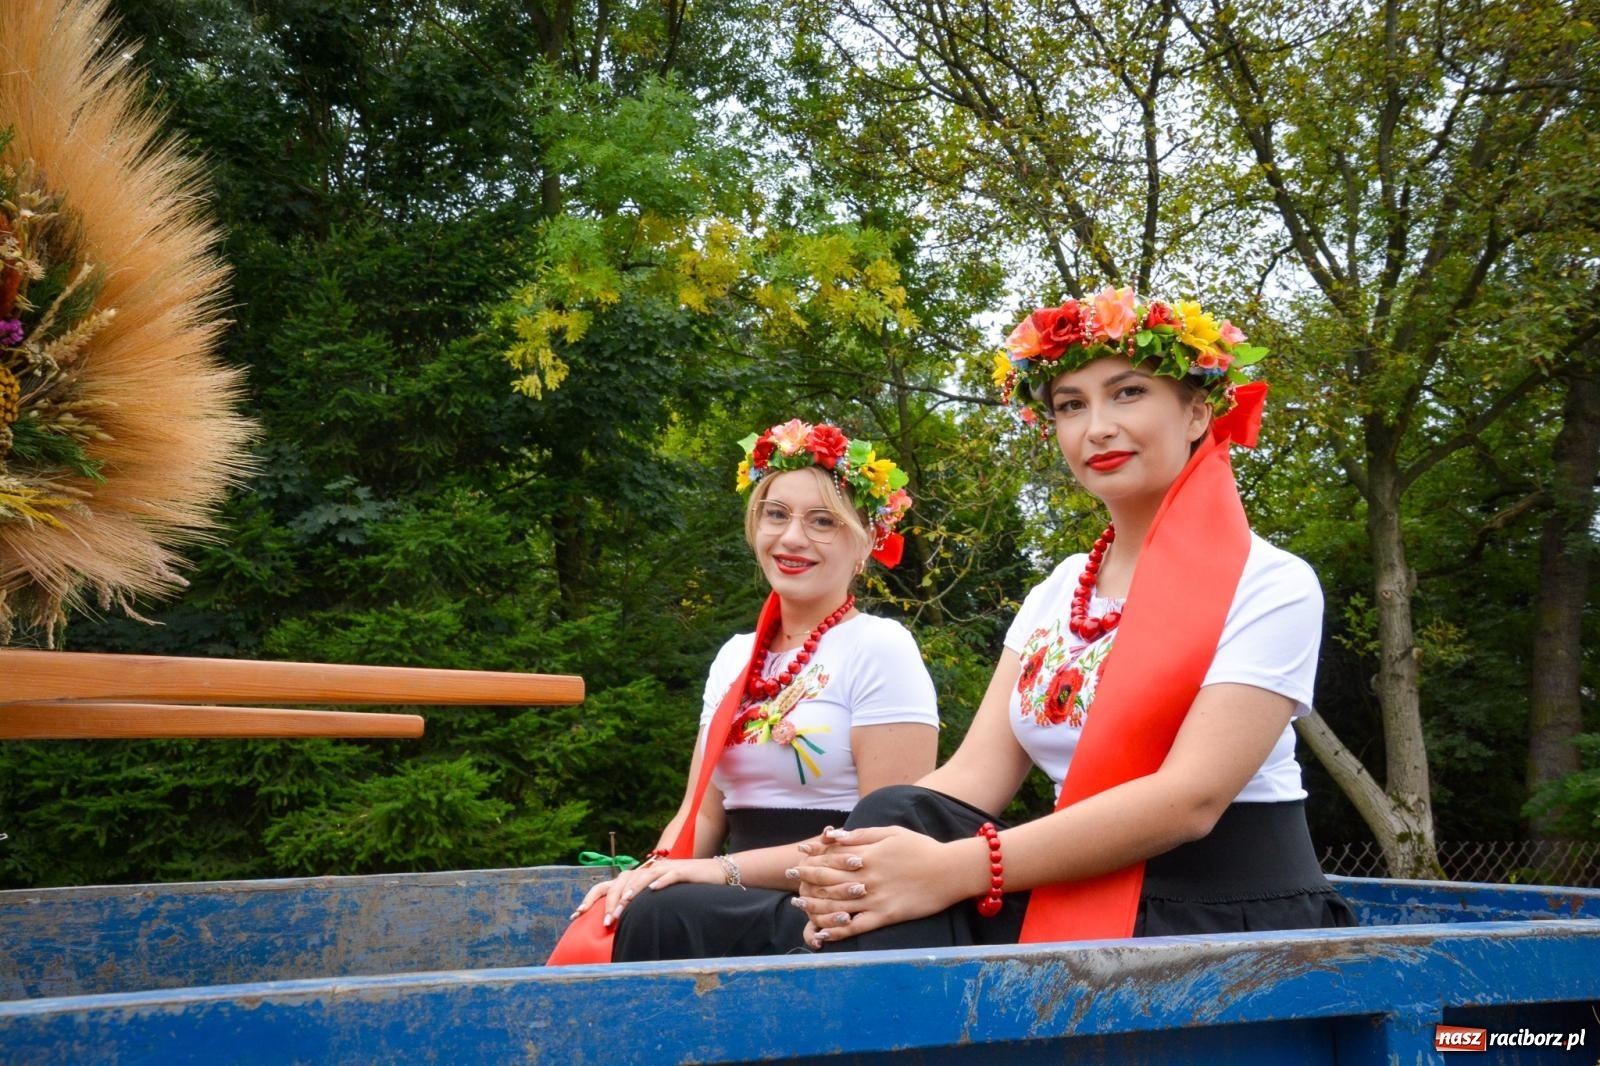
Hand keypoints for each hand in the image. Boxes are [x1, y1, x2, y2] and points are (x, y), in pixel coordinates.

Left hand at [569, 857, 724, 927]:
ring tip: (622, 909)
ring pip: (642, 878)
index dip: (592, 897)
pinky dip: (660, 883)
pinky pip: (669, 875)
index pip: (609, 884)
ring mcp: (665, 869)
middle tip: (607, 922)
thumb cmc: (684, 892)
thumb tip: (617, 929)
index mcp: (638, 878)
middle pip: (623, 881)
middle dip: (612, 901)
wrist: (715, 874)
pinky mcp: (683, 872)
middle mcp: (648, 870)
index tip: (577, 915)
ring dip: (631, 893)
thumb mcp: (658, 899)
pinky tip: (653, 892)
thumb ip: (639, 908)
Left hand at [791, 825, 961, 946]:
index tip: (799, 854)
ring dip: (814, 905)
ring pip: (837, 904)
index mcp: (868, 855)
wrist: (950, 872)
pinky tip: (822, 933)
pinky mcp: (885, 916)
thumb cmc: (922, 849)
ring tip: (798, 904)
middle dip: (806, 878)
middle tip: (790, 877)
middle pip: (829, 880)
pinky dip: (837, 931)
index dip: (813, 855)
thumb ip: (863, 835)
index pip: (832, 856)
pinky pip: (856, 927)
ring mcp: (875, 899)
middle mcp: (867, 878)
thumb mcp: (892, 833)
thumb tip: (837, 835)